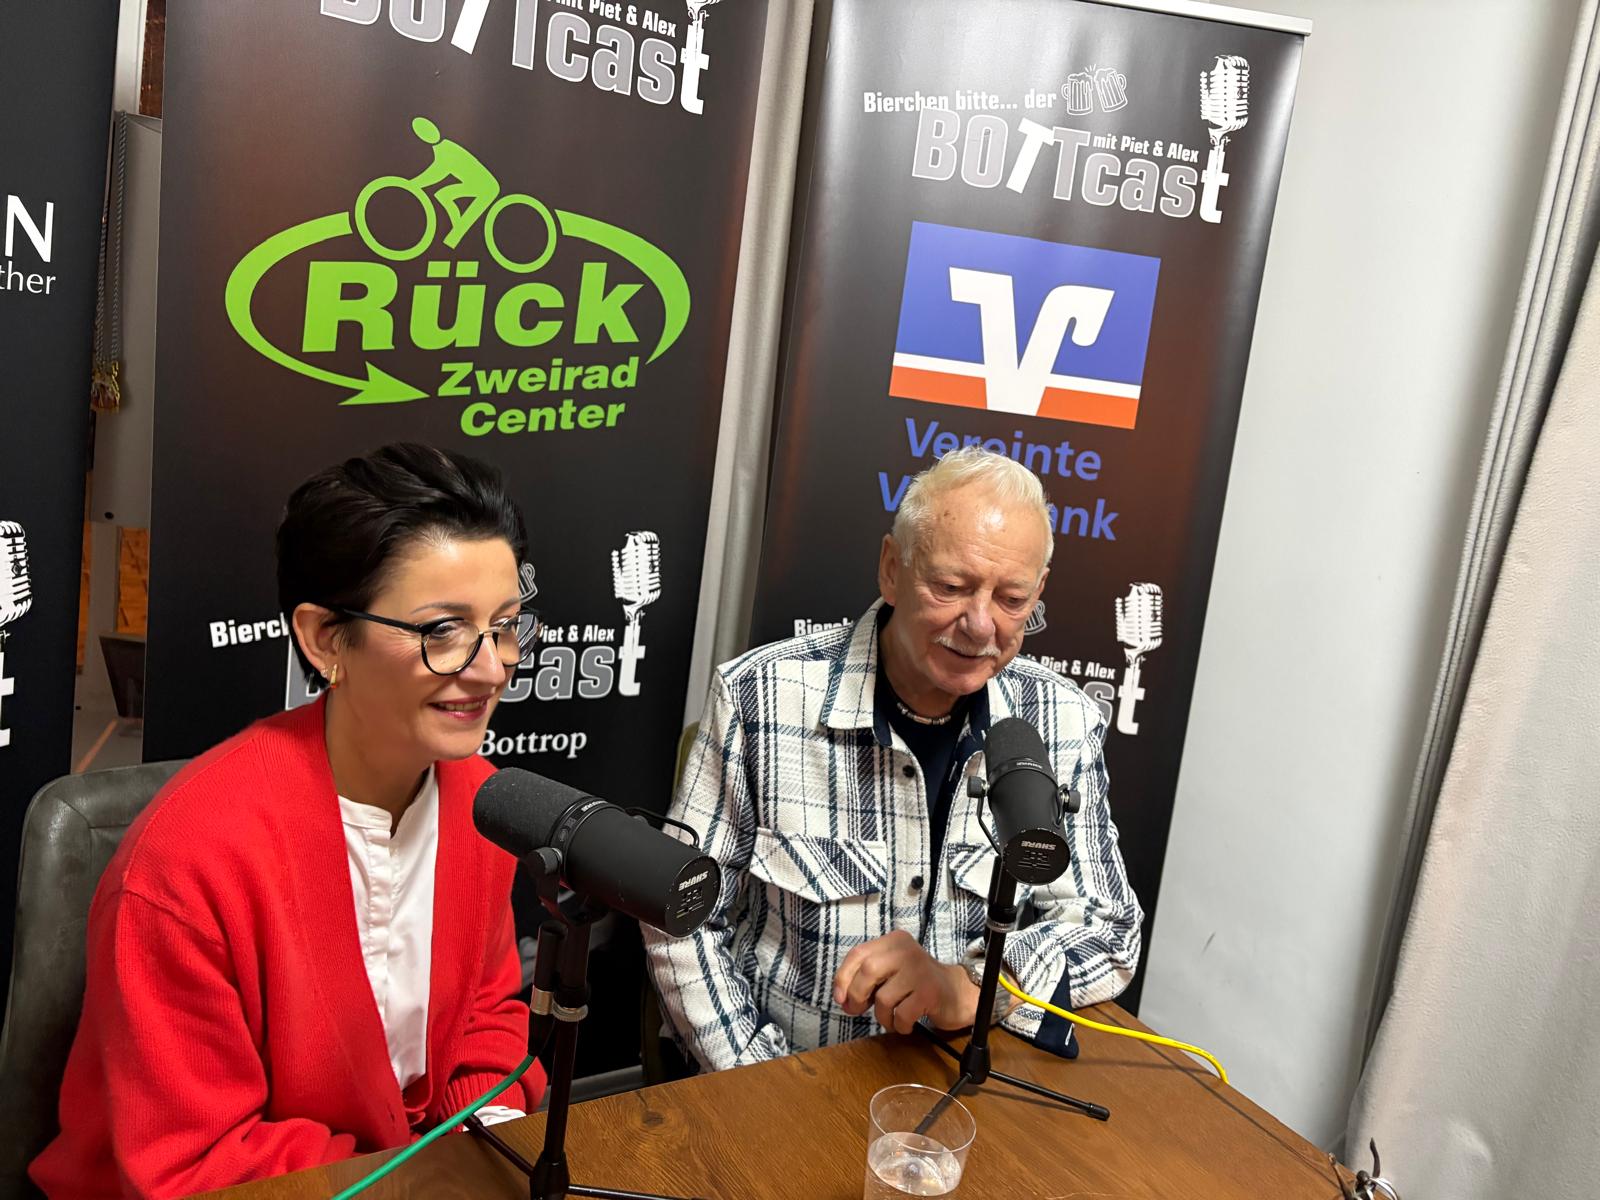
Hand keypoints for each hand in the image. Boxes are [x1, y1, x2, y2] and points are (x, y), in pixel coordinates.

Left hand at [831, 931, 979, 1033]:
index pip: (858, 953)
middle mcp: (906, 950)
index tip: (840, 998)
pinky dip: (899, 1025)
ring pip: (884, 997)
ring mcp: (919, 970)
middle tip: (859, 1010)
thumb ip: (867, 980)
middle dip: (857, 995)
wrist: (957, 992)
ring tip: (892, 1019)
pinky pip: (902, 1014)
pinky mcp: (929, 992)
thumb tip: (844, 1000)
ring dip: (882, 1016)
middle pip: (868, 970)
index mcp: (893, 941)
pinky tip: (905, 1024)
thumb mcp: (891, 972)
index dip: (843, 977)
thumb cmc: (917, 984)